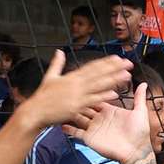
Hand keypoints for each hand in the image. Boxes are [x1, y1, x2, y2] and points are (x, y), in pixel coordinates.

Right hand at [16, 50, 132, 129]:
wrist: (35, 111)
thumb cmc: (42, 97)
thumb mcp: (49, 77)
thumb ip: (57, 64)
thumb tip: (59, 51)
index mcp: (71, 76)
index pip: (92, 67)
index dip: (105, 62)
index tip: (116, 58)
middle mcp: (76, 84)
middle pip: (99, 74)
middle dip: (114, 68)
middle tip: (127, 63)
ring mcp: (77, 95)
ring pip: (99, 86)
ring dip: (113, 80)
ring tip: (126, 75)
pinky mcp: (76, 106)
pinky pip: (93, 101)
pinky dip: (103, 97)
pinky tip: (115, 94)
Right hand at [66, 83, 152, 163]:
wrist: (135, 152)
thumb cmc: (139, 134)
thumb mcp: (140, 112)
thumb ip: (139, 98)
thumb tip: (143, 84)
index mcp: (110, 111)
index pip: (97, 99)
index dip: (90, 93)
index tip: (82, 85)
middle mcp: (100, 118)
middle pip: (85, 107)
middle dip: (78, 101)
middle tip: (68, 93)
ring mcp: (94, 128)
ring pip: (78, 118)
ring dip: (71, 113)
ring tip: (61, 106)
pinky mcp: (89, 138)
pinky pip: (76, 133)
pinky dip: (68, 129)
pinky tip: (61, 124)